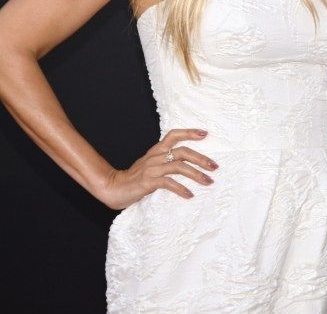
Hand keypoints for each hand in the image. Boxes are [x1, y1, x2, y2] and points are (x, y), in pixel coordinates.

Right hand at [94, 129, 217, 209]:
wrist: (112, 188)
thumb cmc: (133, 179)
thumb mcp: (150, 166)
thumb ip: (164, 162)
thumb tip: (186, 165)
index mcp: (156, 151)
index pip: (173, 135)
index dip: (189, 132)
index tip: (205, 134)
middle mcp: (155, 157)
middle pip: (182, 152)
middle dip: (201, 158)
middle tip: (215, 166)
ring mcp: (151, 169)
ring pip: (179, 166)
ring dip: (196, 174)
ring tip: (209, 181)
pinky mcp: (147, 182)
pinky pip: (168, 183)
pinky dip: (181, 189)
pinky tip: (190, 195)